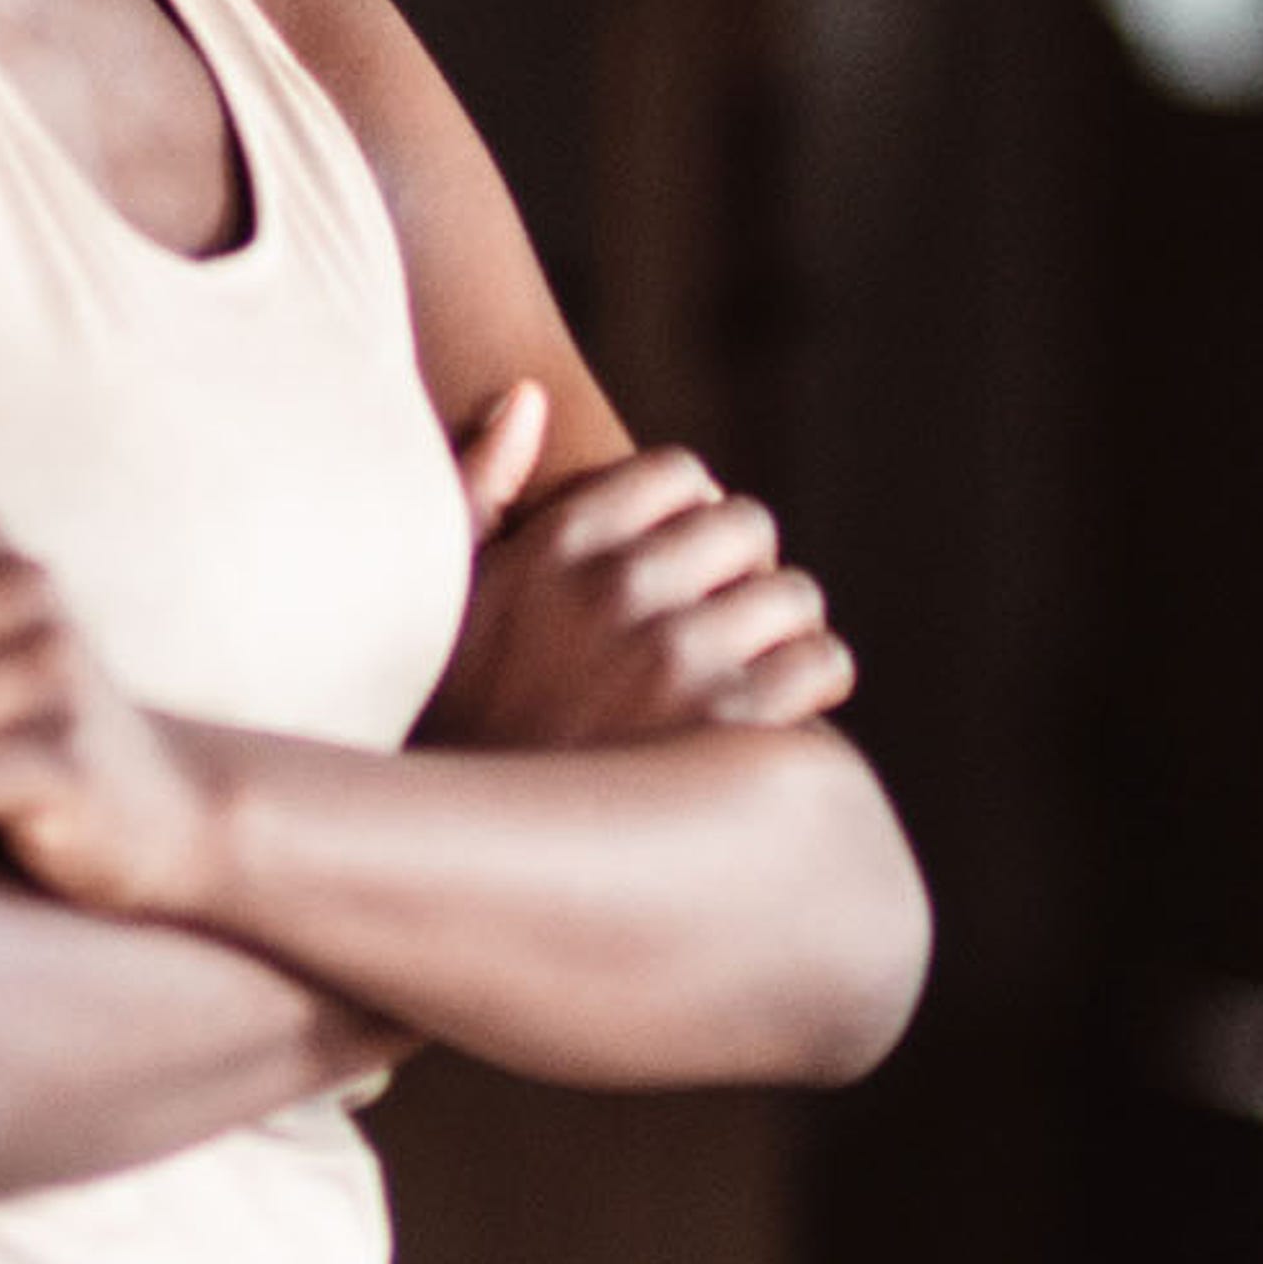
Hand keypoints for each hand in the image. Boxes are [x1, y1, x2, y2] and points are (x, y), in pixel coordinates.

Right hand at [431, 414, 856, 749]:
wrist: (460, 867)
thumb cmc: (446, 731)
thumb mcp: (440, 599)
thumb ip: (476, 486)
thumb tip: (529, 396)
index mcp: (554, 544)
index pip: (681, 473)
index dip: (691, 519)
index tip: (679, 568)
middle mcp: (616, 587)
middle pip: (749, 526)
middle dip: (741, 572)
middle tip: (717, 628)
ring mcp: (676, 657)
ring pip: (795, 593)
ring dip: (781, 631)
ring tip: (743, 675)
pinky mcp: (731, 729)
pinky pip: (823, 662)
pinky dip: (813, 683)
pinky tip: (772, 717)